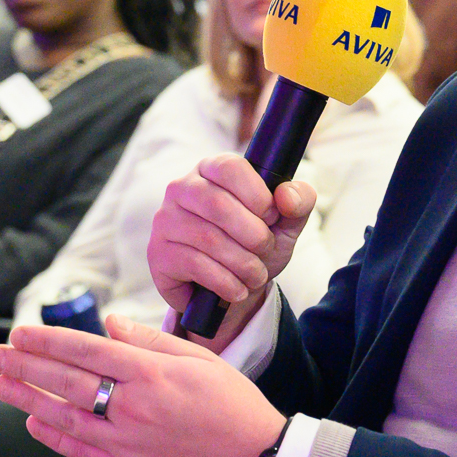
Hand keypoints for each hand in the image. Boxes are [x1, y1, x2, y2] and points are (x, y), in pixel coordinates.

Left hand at [0, 314, 286, 456]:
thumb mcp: (198, 358)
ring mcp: (128, 441)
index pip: (85, 351)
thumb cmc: (231, 404)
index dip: (47, 341)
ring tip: (1, 385)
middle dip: (26, 366)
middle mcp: (134, 405)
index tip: (20, 334)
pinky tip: (32, 422)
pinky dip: (53, 436)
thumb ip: (149, 341)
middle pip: (67, 381)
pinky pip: (81, 451)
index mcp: (151, 373)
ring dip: (28, 399)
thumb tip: (109, 324)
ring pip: (66, 416)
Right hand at [148, 153, 315, 349]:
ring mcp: (165, 220)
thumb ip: (298, 201)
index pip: (230, 168)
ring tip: (256, 275)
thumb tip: (286, 196)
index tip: (272, 216)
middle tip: (266, 250)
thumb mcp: (286, 223)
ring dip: (243, 264)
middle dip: (254, 236)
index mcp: (211, 169)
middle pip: (218, 205)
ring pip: (208, 239)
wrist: (231, 288)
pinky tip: (237, 288)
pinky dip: (226, 282)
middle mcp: (181, 189)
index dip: (257, 195)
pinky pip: (195, 265)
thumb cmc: (254, 246)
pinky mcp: (158, 253)